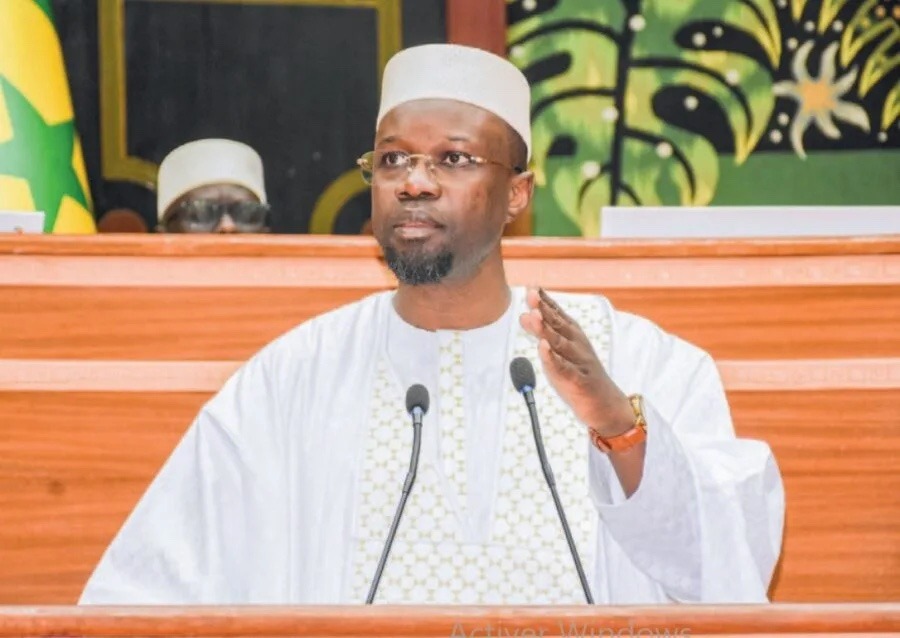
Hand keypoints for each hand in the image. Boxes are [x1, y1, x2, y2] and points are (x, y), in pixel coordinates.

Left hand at [519, 288, 632, 436]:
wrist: (606, 405)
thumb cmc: (580, 375)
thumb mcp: (560, 351)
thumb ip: (543, 333)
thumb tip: (524, 315)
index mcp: (573, 336)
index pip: (557, 314)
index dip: (545, 300)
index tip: (531, 286)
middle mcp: (577, 345)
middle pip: (558, 325)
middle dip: (544, 308)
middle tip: (531, 293)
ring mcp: (578, 362)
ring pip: (560, 344)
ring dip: (546, 329)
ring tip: (534, 315)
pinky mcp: (578, 381)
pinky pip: (563, 369)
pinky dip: (553, 358)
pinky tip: (543, 348)